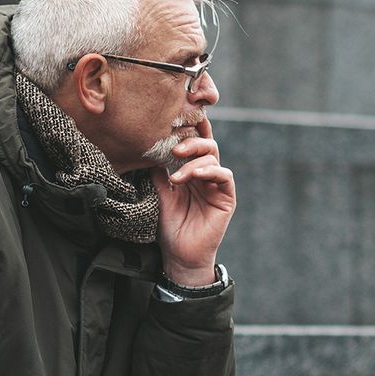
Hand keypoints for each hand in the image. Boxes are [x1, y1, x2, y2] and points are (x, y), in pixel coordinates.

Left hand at [151, 116, 235, 286]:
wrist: (180, 255)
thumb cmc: (171, 227)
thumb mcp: (160, 194)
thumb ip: (159, 172)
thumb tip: (148, 148)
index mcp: (191, 171)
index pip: (193, 145)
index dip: (190, 130)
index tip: (176, 120)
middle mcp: (206, 175)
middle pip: (206, 144)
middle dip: (191, 142)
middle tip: (174, 149)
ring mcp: (217, 185)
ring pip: (214, 157)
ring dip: (195, 160)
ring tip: (178, 176)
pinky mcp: (226, 197)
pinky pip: (224, 176)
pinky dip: (210, 171)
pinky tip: (194, 176)